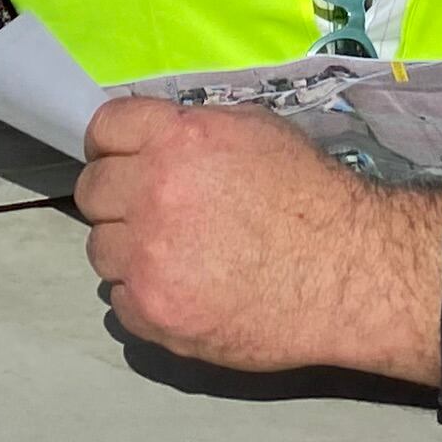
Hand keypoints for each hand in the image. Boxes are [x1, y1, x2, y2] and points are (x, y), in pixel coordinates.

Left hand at [74, 99, 441, 384]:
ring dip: (129, 251)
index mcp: (176, 141)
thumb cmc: (312, 195)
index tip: (128, 159)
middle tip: (155, 213)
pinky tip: (185, 291)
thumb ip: (194, 131)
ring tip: (174, 258)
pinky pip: (120, 300)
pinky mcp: (154, 312)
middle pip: (92, 191)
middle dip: (118, 198)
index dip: (114, 144)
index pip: (103, 128)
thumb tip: (156, 140)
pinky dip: (145, 296)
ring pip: (101, 249)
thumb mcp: (257, 131)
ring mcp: (147, 258)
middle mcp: (151, 194)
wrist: (349, 271)